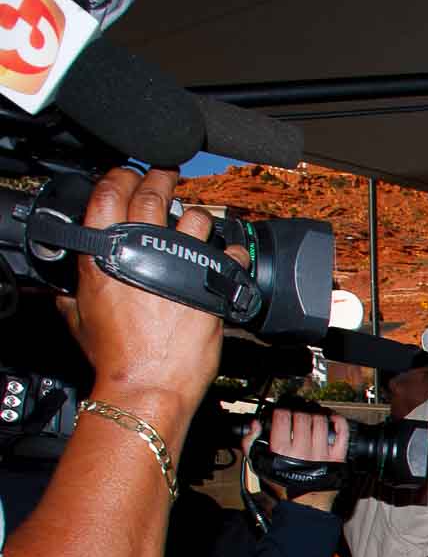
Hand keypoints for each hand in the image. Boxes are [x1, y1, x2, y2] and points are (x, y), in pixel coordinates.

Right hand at [59, 169, 247, 437]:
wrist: (149, 382)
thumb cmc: (116, 356)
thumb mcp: (81, 320)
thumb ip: (76, 296)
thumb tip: (66, 292)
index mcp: (105, 254)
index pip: (108, 194)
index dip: (119, 177)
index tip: (127, 174)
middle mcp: (144, 251)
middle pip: (152, 195)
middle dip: (159, 179)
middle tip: (165, 175)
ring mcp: (181, 264)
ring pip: (194, 218)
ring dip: (196, 216)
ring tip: (196, 221)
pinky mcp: (212, 283)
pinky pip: (230, 254)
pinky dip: (232, 252)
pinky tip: (229, 256)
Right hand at [248, 407, 349, 508]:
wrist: (304, 503)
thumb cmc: (282, 484)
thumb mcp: (259, 465)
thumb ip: (251, 443)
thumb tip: (255, 425)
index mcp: (282, 450)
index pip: (283, 418)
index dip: (282, 412)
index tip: (282, 414)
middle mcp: (303, 450)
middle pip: (303, 418)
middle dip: (298, 413)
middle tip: (297, 416)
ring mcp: (322, 453)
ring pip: (321, 422)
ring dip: (316, 415)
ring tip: (312, 417)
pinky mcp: (337, 457)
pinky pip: (342, 434)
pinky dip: (339, 422)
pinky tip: (332, 419)